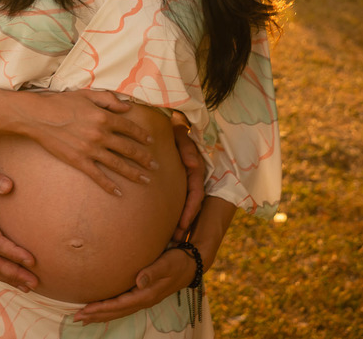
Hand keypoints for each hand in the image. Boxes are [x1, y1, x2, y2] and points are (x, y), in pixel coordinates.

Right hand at [18, 89, 156, 194]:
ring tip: (146, 180)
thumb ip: (109, 100)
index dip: (142, 136)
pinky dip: (109, 185)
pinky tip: (118, 192)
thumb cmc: (61, 102)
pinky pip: (98, 176)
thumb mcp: (87, 95)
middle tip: (156, 165)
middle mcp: (101, 135)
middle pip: (128, 149)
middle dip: (144, 158)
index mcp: (104, 117)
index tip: (151, 142)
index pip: (130, 128)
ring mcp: (90, 149)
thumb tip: (127, 108)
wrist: (38, 116)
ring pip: (118, 164)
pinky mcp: (79, 161)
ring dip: (134, 173)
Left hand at [72, 247, 193, 323]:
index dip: (101, 308)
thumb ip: (153, 272)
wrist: (191, 263)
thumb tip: (139, 281)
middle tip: (76, 318)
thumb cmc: (178, 261)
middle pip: (116, 312)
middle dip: (96, 315)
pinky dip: (111, 309)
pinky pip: (123, 305)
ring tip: (84, 317)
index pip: (119, 305)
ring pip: (119, 310)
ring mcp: (144, 298)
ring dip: (101, 314)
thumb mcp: (167, 263)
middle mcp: (144, 299)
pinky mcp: (144, 293)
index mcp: (146, 294)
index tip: (85, 310)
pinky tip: (103, 308)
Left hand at [171, 122, 204, 240]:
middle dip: (186, 219)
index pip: (196, 189)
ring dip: (182, 219)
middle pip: (193, 200)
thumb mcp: (180, 133)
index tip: (183, 223)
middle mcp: (192, 174)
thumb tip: (192, 162)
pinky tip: (169, 227)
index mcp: (194, 166)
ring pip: (187, 202)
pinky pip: (179, 199)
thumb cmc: (173, 128)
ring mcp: (185, 178)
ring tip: (173, 237)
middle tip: (177, 236)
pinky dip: (176, 212)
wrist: (166, 124)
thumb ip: (185, 146)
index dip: (191, 206)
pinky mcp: (178, 181)